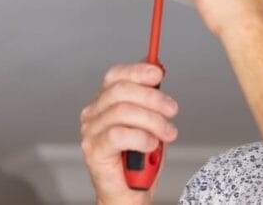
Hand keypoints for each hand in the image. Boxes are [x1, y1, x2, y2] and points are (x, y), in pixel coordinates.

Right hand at [80, 62, 179, 204]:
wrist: (131, 193)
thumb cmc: (139, 158)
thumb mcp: (150, 120)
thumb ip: (149, 96)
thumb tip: (157, 70)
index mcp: (105, 101)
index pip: (115, 76)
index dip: (137, 71)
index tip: (158, 73)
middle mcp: (94, 113)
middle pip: (120, 91)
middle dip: (152, 97)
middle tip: (171, 109)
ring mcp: (91, 132)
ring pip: (122, 111)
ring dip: (152, 120)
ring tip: (167, 133)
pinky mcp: (93, 150)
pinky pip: (118, 135)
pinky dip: (141, 137)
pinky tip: (150, 144)